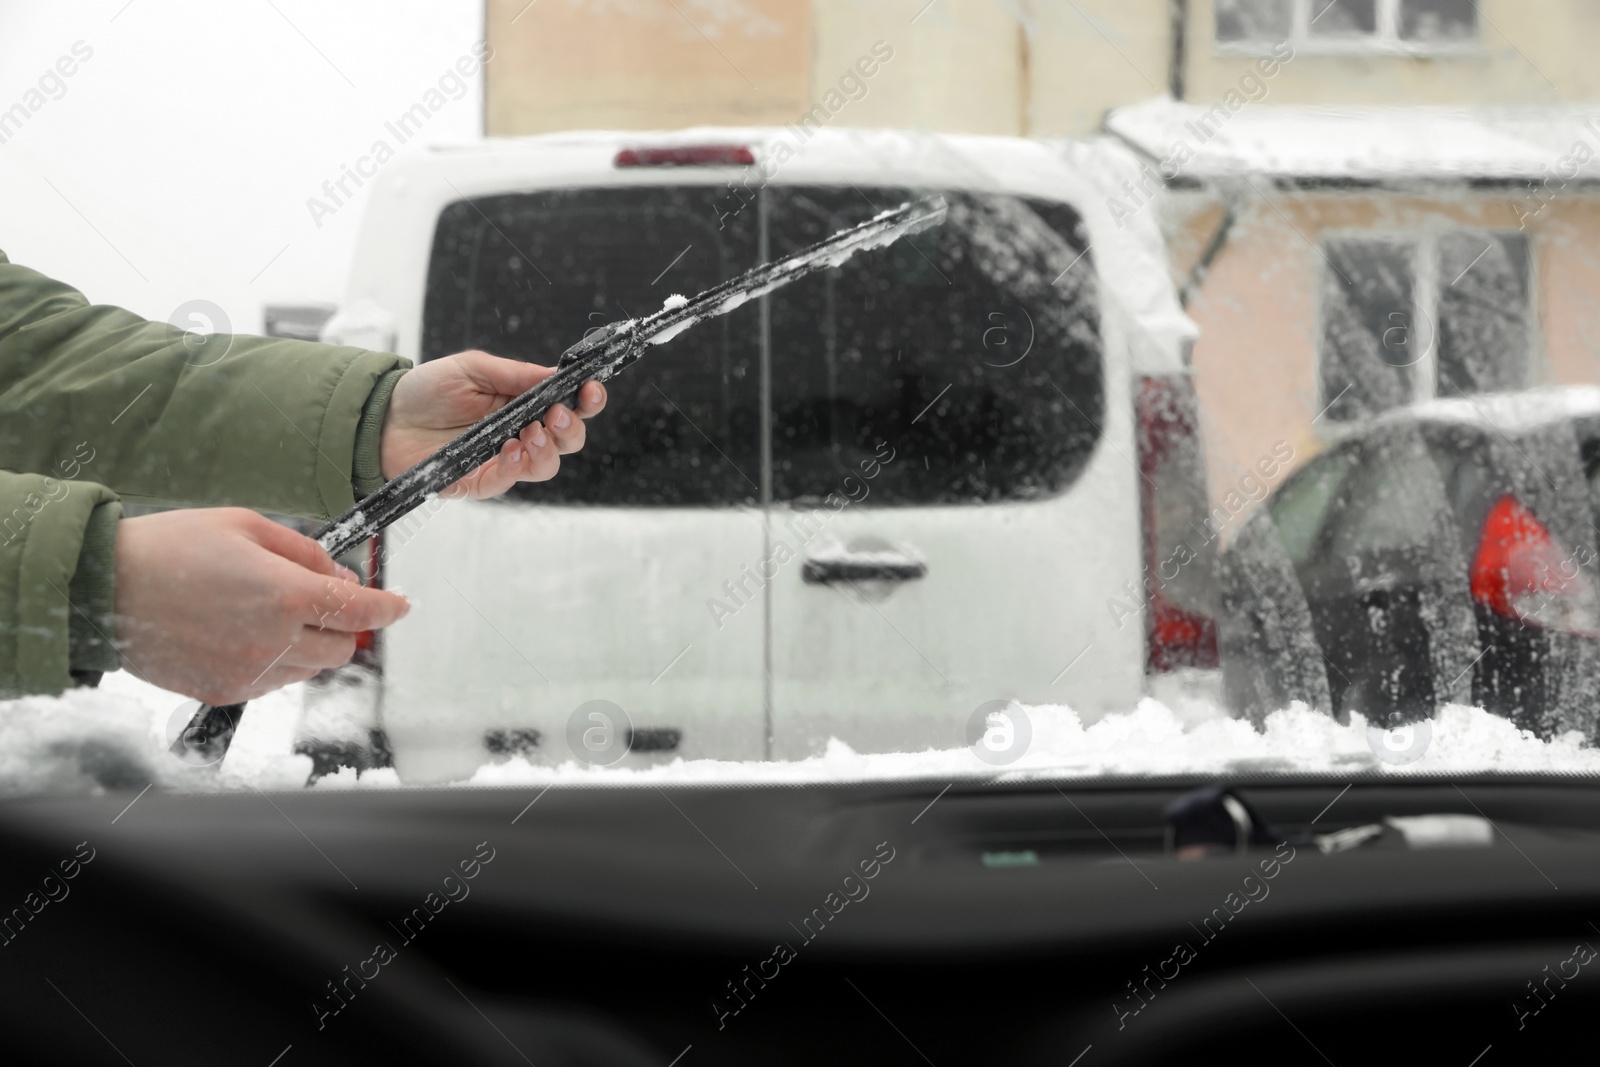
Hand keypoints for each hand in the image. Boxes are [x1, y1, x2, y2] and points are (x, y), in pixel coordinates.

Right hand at [114, 509, 410, 704]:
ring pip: (310, 668)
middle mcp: (272, 641)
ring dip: (308, 643)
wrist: (104, 588)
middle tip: (319, 598)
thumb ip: (308, 553)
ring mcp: (248, 673)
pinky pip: (274, 682)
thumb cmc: (172, 547)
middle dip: (342, 624)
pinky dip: (276, 660)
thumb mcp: (248, 526)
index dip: (388, 607)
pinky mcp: (225, 692)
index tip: (400, 604)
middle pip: (341, 648)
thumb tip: (345, 578)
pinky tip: (243, 632)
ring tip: (266, 610)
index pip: (360, 611)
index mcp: (285, 595)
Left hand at [379, 350, 606, 498]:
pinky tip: (510, 450)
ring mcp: (502, 460)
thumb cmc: (426, 390)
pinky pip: (509, 481)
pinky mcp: (479, 481)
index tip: (590, 390)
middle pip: (567, 440)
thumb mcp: (473, 368)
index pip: (569, 406)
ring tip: (530, 433)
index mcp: (523, 404)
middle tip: (555, 414)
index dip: (587, 401)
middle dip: (571, 427)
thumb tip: (556, 374)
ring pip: (546, 465)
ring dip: (547, 450)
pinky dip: (516, 467)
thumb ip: (516, 374)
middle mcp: (520, 433)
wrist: (383, 417)